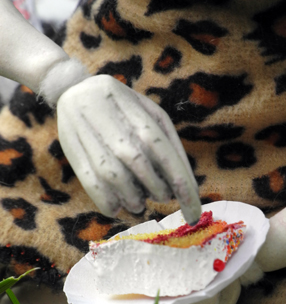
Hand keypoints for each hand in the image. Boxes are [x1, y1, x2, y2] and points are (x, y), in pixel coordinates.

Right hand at [57, 75, 201, 224]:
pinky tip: (118, 205)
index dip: (181, 184)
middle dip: (157, 188)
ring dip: (133, 199)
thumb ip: (171, 147)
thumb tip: (190, 189)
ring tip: (139, 202)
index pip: (163, 151)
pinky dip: (110, 204)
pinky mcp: (72, 152)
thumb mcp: (152, 116)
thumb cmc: (127, 110)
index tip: (194, 213)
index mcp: (134, 108)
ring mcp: (87, 134)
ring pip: (114, 177)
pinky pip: (92, 187)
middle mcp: (109, 119)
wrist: (76, 89)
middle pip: (139, 163)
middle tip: (162, 195)